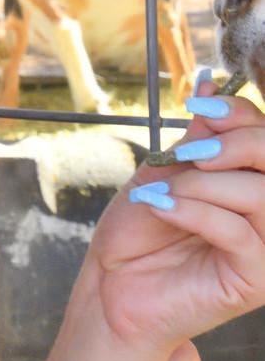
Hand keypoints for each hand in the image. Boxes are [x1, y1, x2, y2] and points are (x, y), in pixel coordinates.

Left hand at [83, 82, 264, 351]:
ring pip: (262, 194)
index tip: (197, 103)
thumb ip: (199, 132)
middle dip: (235, 143)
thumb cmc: (141, 228)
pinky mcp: (255, 280)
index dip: (240, 112)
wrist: (112, 281)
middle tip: (189, 150)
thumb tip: (210, 78)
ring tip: (163, 190)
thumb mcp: (169, 168)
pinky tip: (162, 208)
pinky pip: (238, 232)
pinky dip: (194, 211)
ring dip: (205, 183)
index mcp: (254, 182)